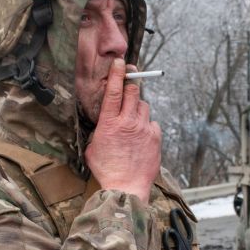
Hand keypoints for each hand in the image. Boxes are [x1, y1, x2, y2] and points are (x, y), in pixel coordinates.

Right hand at [85, 58, 161, 203]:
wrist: (126, 187)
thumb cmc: (107, 170)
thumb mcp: (94, 147)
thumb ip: (100, 130)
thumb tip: (104, 124)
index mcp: (109, 123)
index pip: (115, 91)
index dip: (118, 73)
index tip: (120, 62)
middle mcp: (128, 122)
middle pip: (134, 92)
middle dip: (131, 87)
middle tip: (129, 89)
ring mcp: (144, 129)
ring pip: (144, 107)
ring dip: (138, 110)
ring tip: (133, 123)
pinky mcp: (155, 137)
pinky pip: (152, 123)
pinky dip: (147, 126)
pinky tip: (141, 138)